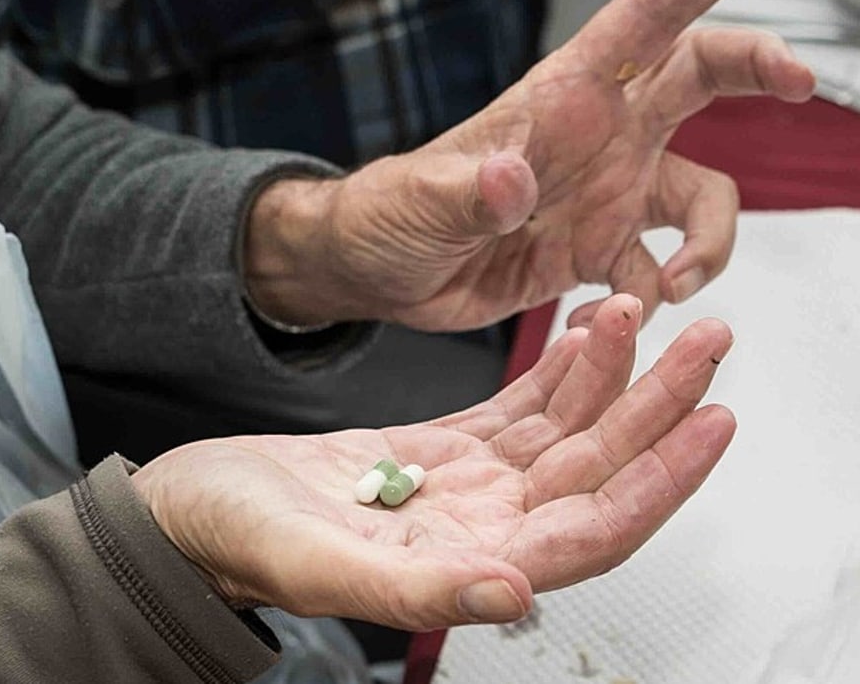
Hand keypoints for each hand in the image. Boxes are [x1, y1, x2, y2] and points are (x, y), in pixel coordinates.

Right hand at [132, 296, 734, 628]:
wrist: (190, 511)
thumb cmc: (236, 542)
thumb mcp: (319, 564)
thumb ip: (422, 586)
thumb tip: (517, 593)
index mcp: (467, 565)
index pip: (593, 528)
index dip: (659, 479)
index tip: (711, 420)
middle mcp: (481, 529)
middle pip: (594, 469)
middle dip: (656, 406)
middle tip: (708, 341)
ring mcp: (462, 489)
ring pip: (562, 432)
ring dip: (610, 375)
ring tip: (641, 308)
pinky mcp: (435, 452)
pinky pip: (515, 412)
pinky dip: (552, 372)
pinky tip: (579, 332)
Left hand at [244, 0, 814, 330]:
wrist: (378, 275)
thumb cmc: (389, 217)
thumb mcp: (420, 205)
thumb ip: (467, 195)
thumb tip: (510, 179)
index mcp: (558, 102)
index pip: (636, 25)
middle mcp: (597, 139)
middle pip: (698, 80)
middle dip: (756, 68)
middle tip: (802, 85)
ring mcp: (604, 194)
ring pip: (704, 197)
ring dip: (712, 243)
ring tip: (674, 284)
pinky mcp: (598, 251)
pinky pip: (660, 272)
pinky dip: (654, 300)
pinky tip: (603, 318)